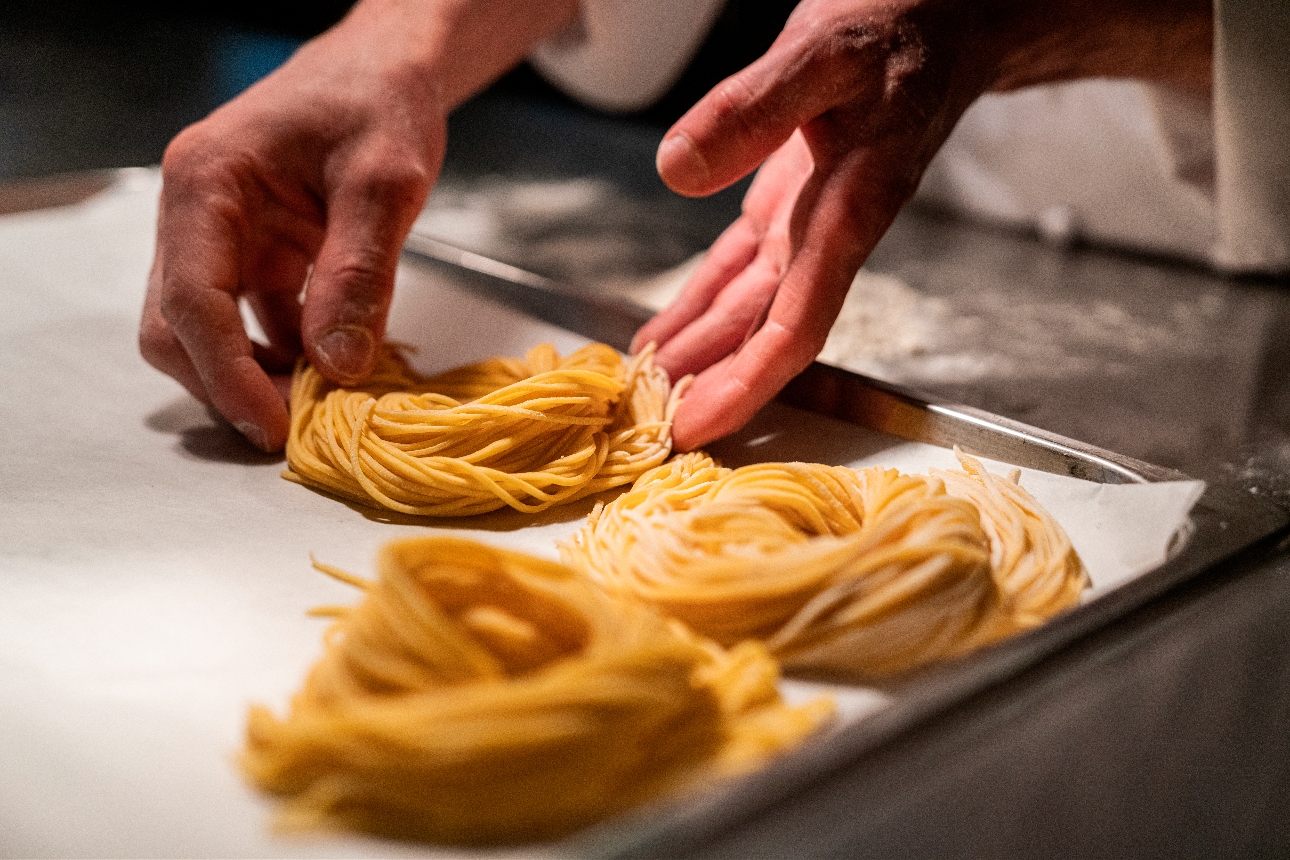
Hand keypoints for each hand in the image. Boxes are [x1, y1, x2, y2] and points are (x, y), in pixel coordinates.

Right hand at [140, 0, 576, 450]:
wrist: (386, 68)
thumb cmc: (380, 101)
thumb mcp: (384, 182)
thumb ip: (360, 272)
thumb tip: (337, 366)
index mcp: (207, 184)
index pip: (193, 299)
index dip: (227, 374)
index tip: (272, 426)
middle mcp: (196, 214)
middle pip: (178, 326)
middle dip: (229, 385)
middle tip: (296, 430)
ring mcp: (223, 236)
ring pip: (211, 330)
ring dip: (257, 376)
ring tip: (321, 405)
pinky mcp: (258, 254)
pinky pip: (257, 321)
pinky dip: (287, 354)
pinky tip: (333, 370)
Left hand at [638, 0, 1211, 451]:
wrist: (949, 13)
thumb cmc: (902, 25)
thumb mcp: (824, 52)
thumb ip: (754, 108)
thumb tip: (677, 170)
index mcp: (848, 212)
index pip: (796, 323)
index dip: (746, 383)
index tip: (701, 428)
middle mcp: (829, 232)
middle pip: (765, 333)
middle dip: (712, 386)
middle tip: (652, 431)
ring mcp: (809, 221)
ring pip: (748, 308)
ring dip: (701, 352)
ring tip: (646, 393)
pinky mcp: (791, 200)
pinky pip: (741, 270)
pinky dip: (702, 304)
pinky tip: (669, 332)